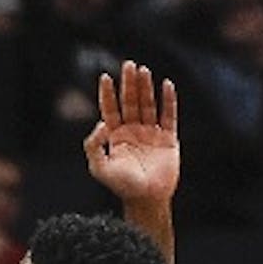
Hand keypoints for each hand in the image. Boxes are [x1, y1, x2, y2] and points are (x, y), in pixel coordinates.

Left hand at [83, 60, 178, 206]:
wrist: (146, 198)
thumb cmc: (121, 185)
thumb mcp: (98, 167)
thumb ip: (93, 146)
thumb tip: (101, 123)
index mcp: (115, 137)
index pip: (110, 110)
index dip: (108, 94)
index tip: (105, 76)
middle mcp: (133, 131)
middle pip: (130, 102)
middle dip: (129, 84)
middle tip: (128, 64)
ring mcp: (151, 133)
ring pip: (148, 105)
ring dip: (146, 88)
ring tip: (143, 70)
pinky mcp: (168, 138)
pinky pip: (169, 115)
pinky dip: (169, 100)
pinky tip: (166, 85)